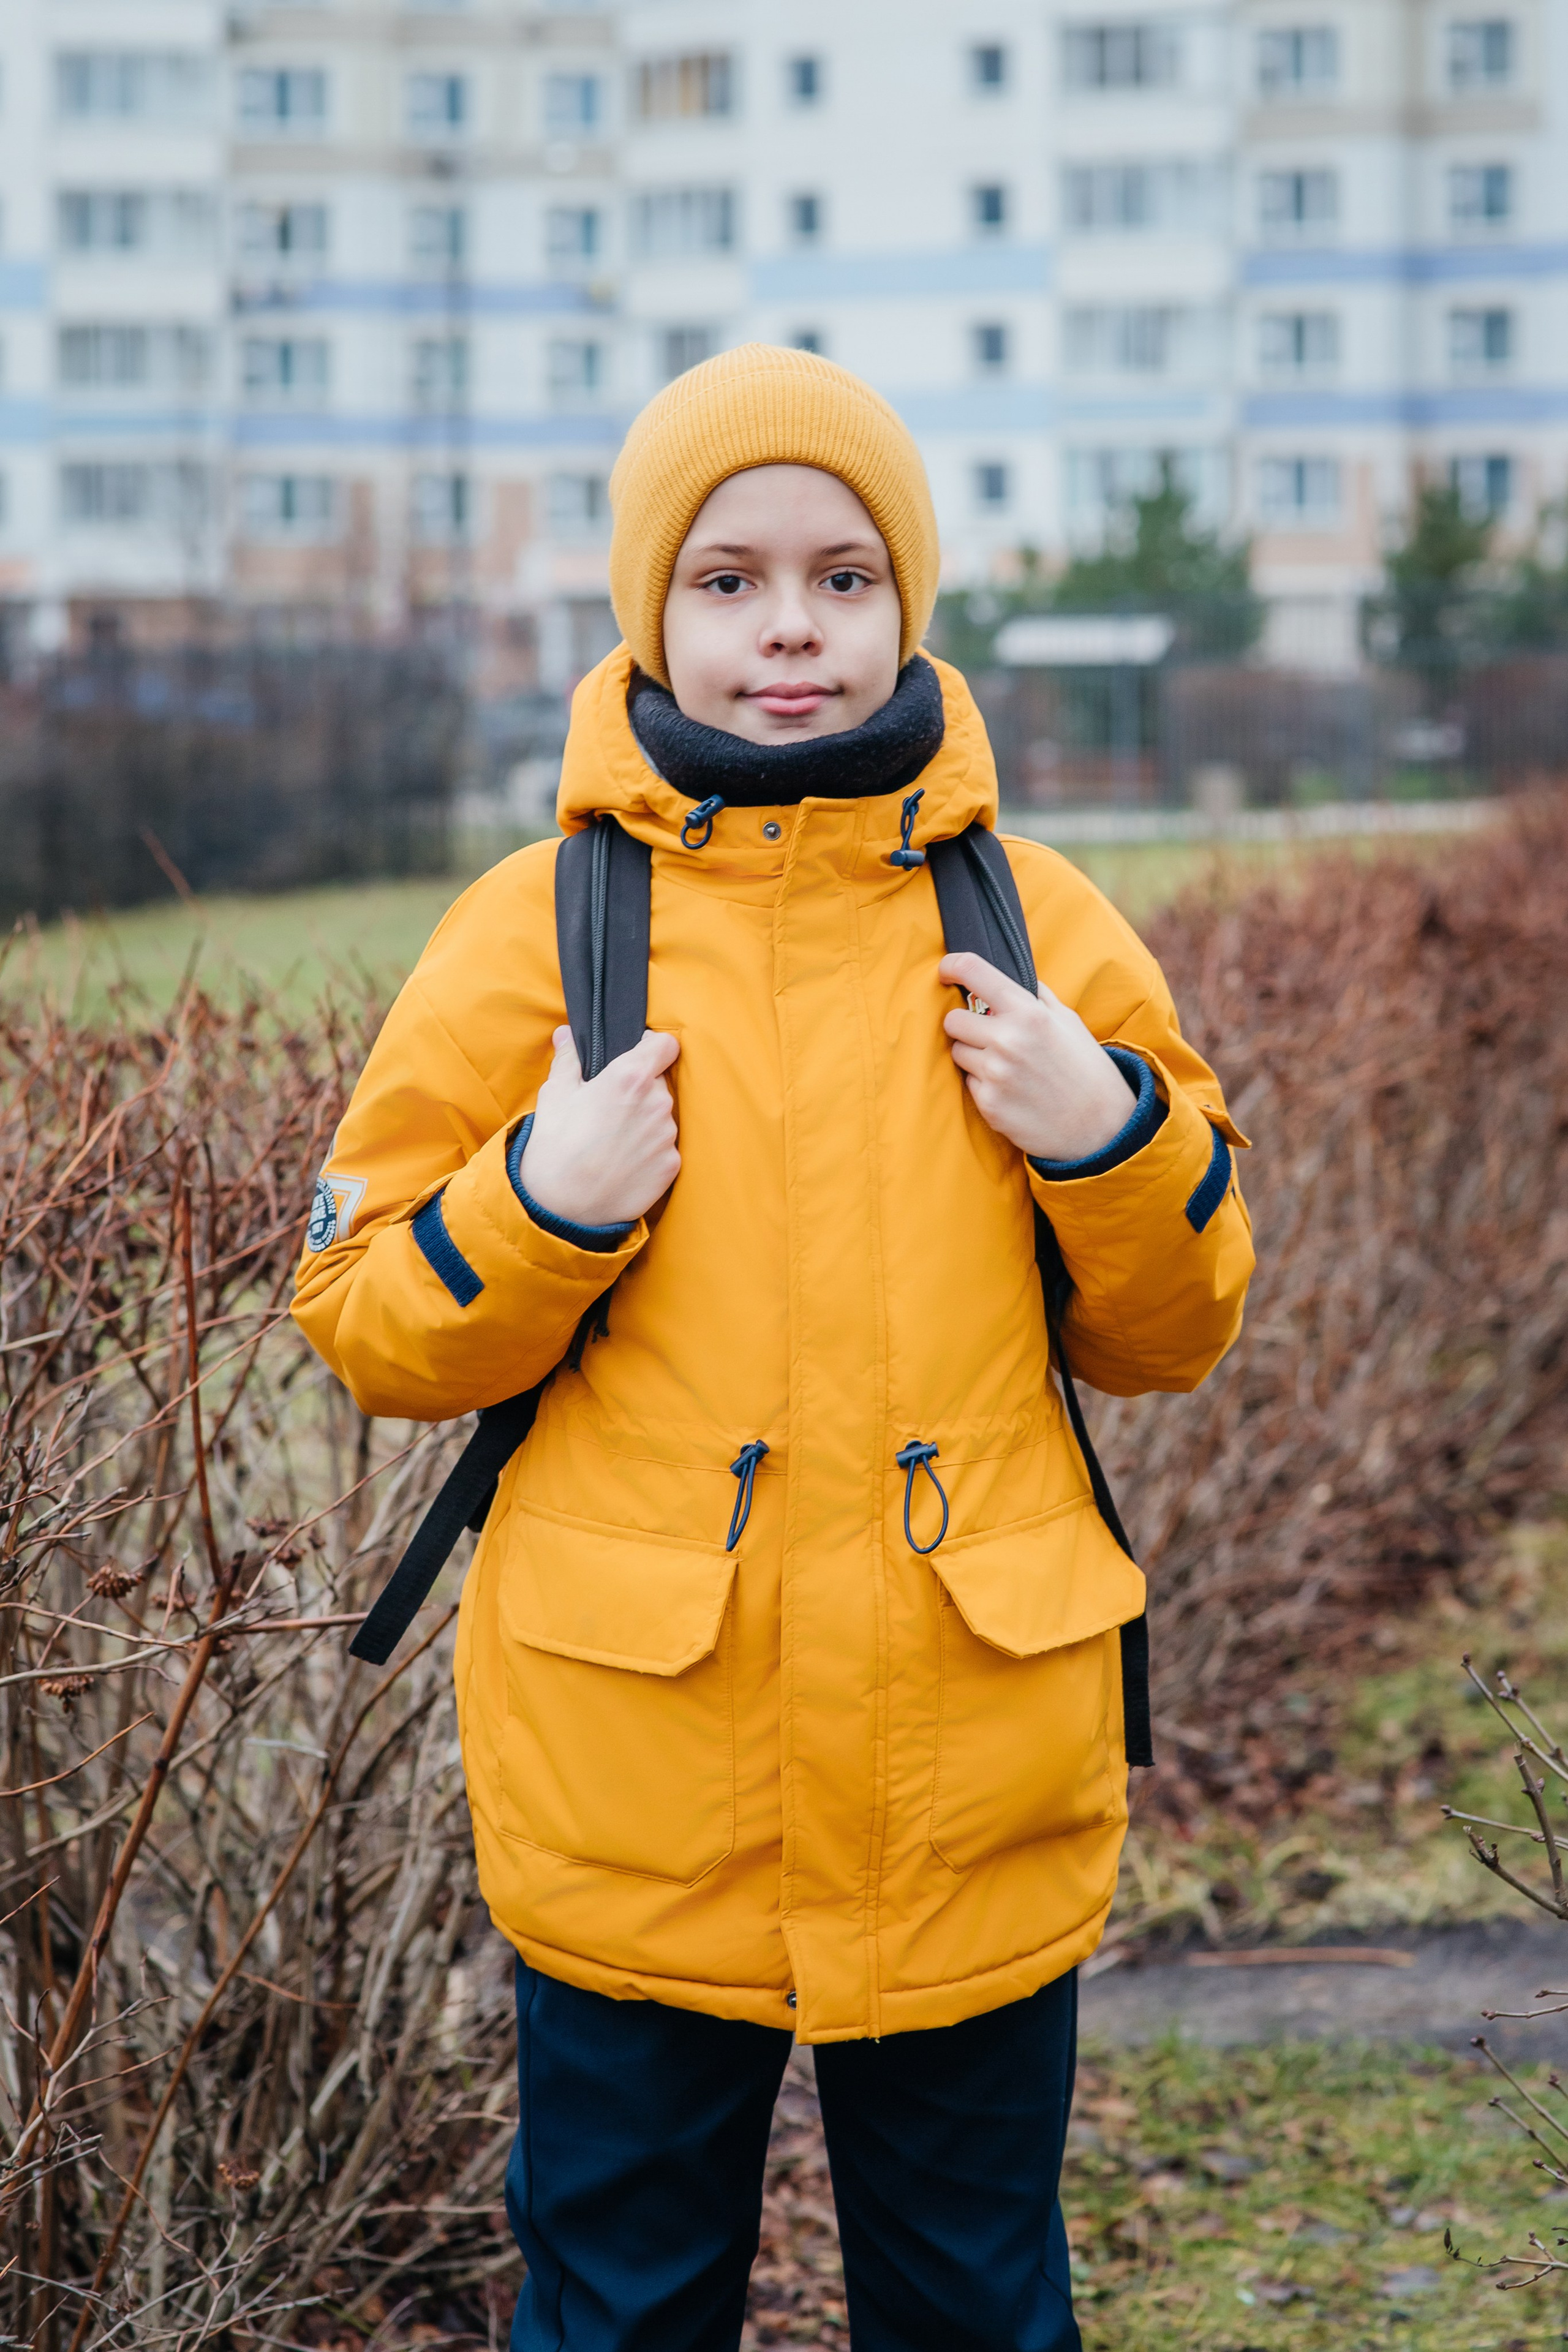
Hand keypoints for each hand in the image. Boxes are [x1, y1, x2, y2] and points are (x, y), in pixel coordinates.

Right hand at [519, 1027, 680, 1226]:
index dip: (651, 1048)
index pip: (665, 1045)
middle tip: (609, 1109)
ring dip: (645, 1122)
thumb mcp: (554, 1094)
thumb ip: (569, 1059)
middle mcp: (657, 1103)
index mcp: (630, 1077)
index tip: (637, 1057)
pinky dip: (649, 1151)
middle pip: (660, 1083)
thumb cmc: (555, 1146)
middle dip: (640, 1090)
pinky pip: (664, 1148)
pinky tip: (622, 1162)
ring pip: (662, 1117)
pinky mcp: (671, 1166)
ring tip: (612, 1140)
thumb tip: (567, 1034)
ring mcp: (667, 1136)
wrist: (560, 1206)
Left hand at [939, 953, 1136, 1162]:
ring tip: (1006, 1067)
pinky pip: (968, 1083)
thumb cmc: (1087, 1069)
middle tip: (987, 1035)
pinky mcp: (988, 1104)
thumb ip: (1037, 996)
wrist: (1101, 1126)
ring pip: (957, 1052)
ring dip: (973, 1055)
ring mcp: (995, 1074)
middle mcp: (1007, 1039)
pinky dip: (983, 1085)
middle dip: (965, 1025)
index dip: (952, 966)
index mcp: (1028, 1012)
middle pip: (953, 1019)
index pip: (974, 971)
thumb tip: (1011, 974)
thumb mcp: (1069, 1022)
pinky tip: (1012, 1091)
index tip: (947, 971)